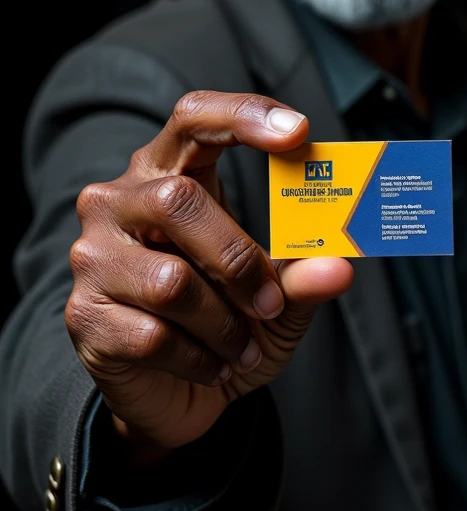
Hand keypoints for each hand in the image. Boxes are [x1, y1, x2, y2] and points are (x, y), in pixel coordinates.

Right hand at [65, 91, 353, 457]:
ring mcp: (93, 256)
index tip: (299, 132)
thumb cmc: (228, 322)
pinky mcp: (85, 316)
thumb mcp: (277, 297)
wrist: (178, 396)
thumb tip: (339, 268)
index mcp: (166, 171)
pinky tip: (214, 366)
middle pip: (177, 199)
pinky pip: (154, 336)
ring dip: (224, 324)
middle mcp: (117, 201)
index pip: (194, 117)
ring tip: (243, 346)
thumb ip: (302, 276)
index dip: (243, 115)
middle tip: (272, 302)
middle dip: (238, 257)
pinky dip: (201, 359)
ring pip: (170, 281)